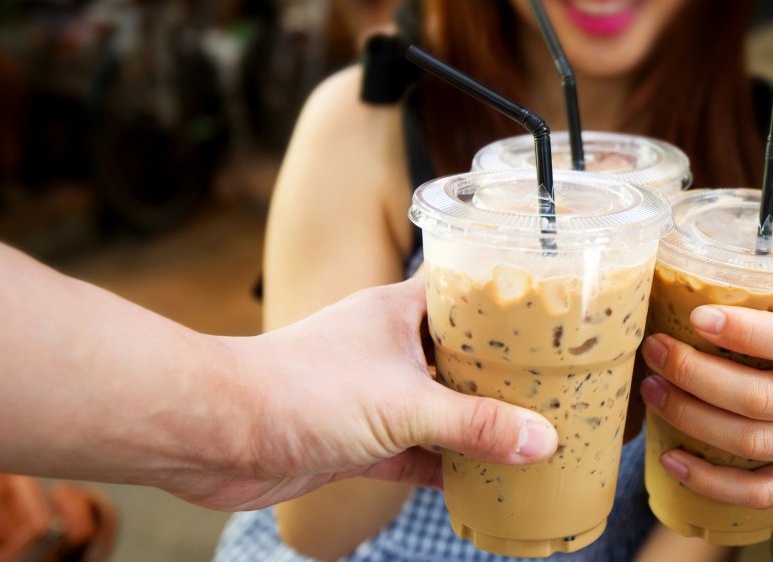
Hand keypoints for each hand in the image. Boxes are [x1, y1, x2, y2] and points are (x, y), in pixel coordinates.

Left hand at [163, 277, 558, 510]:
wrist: (218, 434)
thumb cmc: (300, 389)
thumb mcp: (404, 404)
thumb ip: (474, 423)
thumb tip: (541, 440)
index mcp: (397, 312)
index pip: (462, 292)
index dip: (504, 301)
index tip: (550, 317)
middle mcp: (386, 348)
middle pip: (457, 355)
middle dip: (499, 374)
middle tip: (554, 385)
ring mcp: (371, 394)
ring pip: (438, 407)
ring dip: (475, 424)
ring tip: (530, 435)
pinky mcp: (357, 439)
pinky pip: (414, 451)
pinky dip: (444, 465)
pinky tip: (481, 479)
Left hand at [639, 290, 772, 514]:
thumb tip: (744, 265)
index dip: (748, 333)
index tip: (698, 317)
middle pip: (765, 399)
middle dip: (696, 375)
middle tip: (656, 351)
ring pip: (754, 443)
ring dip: (691, 418)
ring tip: (653, 390)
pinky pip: (762, 490)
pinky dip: (712, 480)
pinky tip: (674, 458)